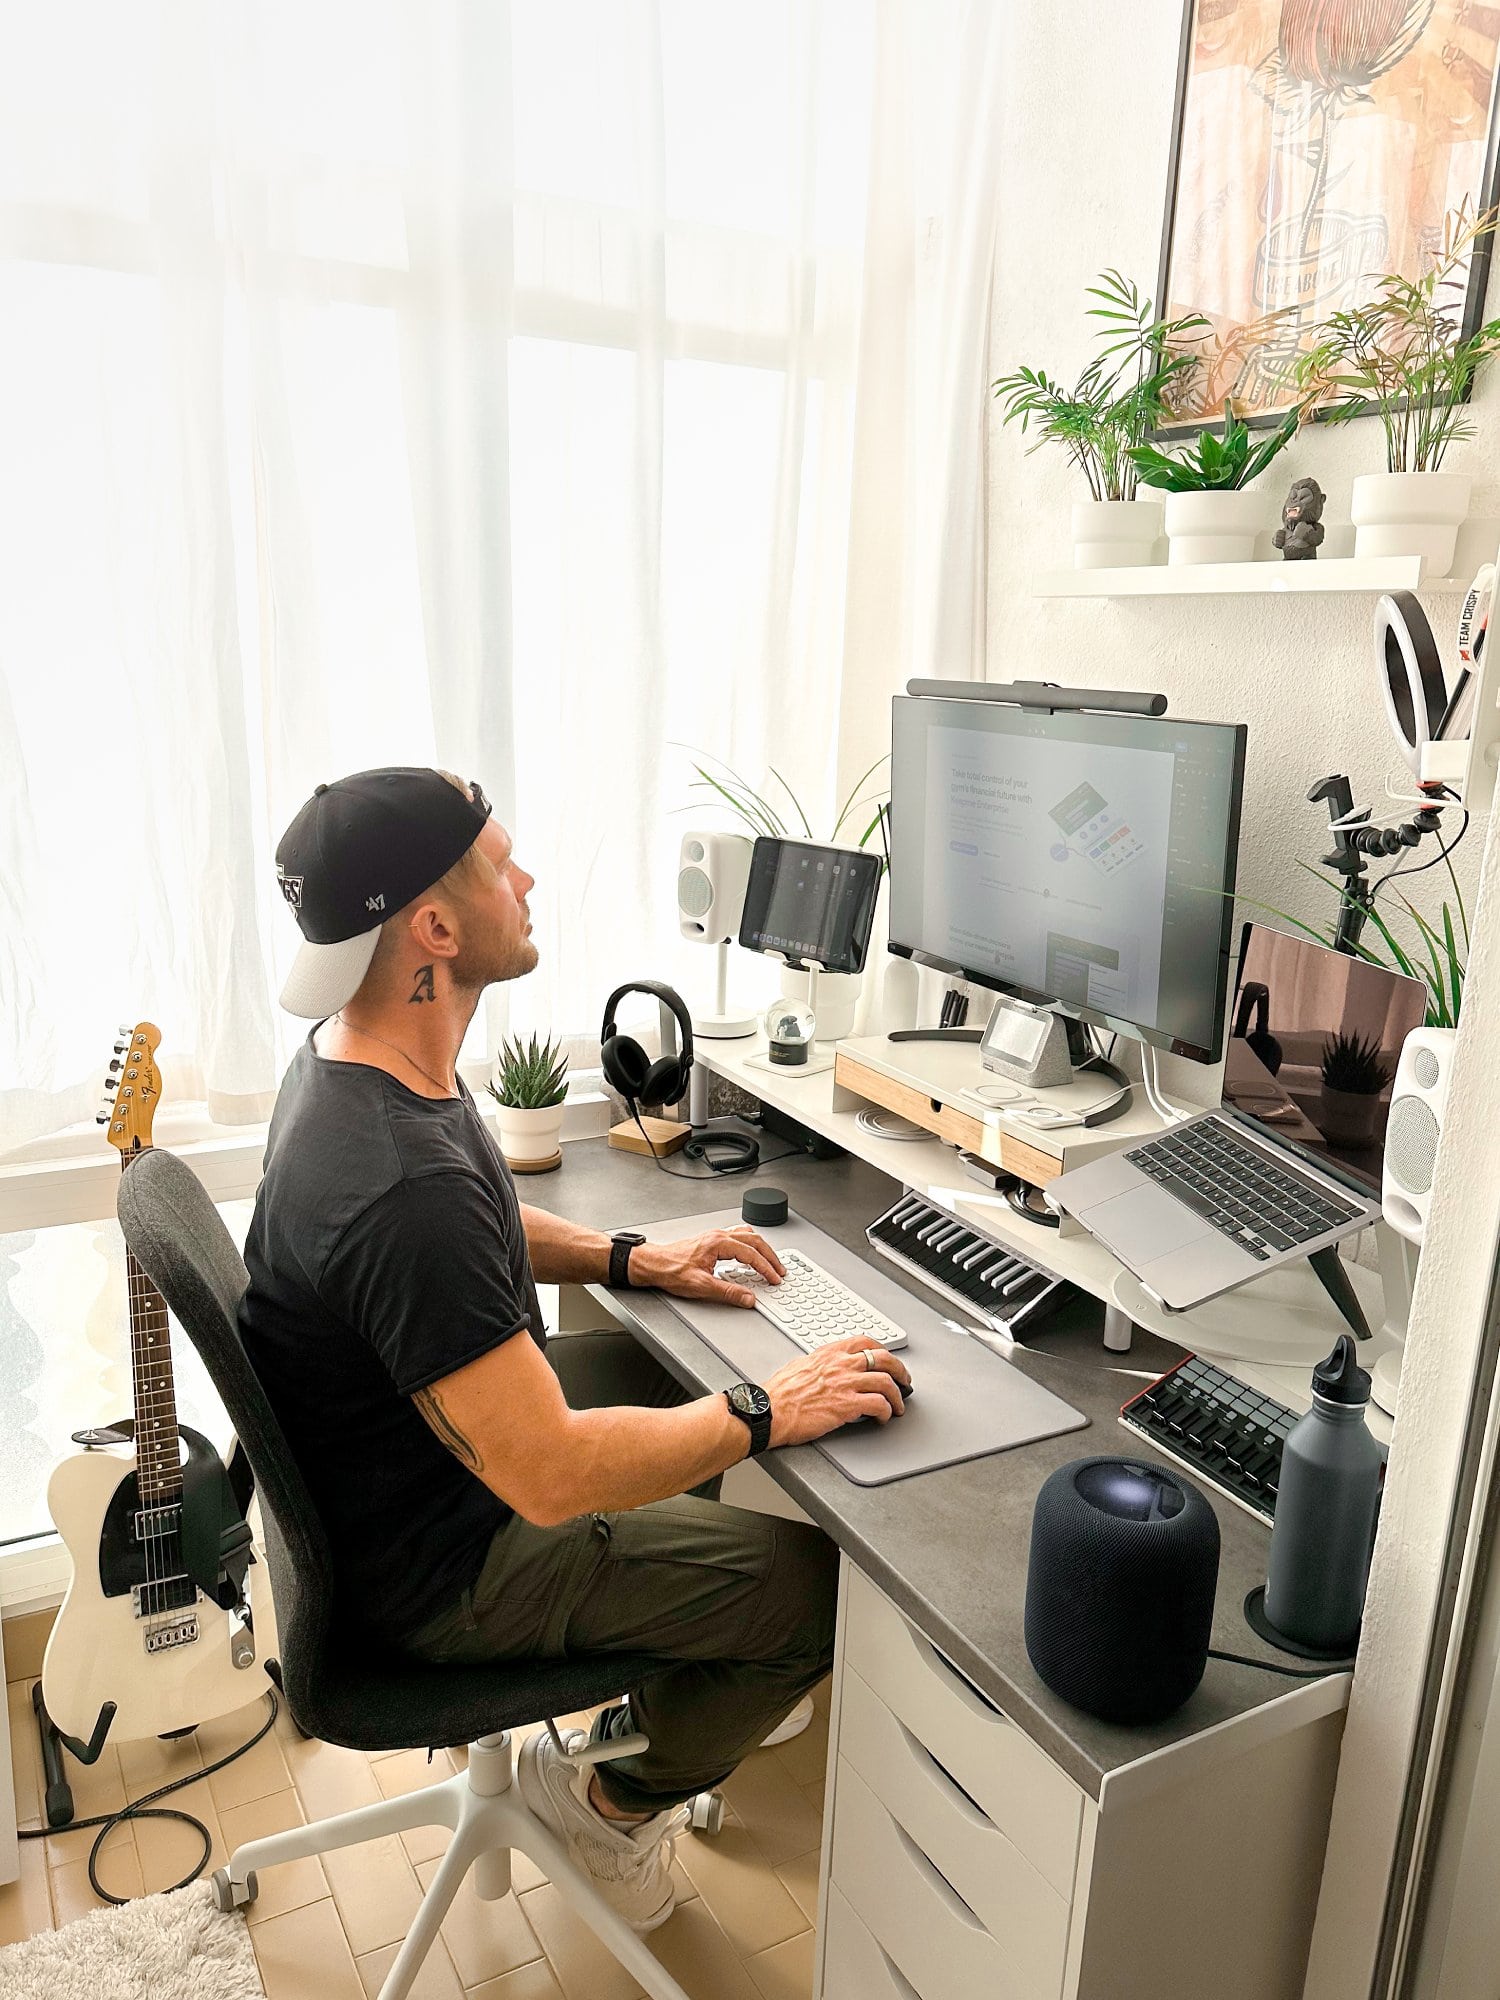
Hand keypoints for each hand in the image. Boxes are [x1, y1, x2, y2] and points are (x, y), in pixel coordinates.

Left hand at [631, 1226, 786, 1306]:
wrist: (653, 1264)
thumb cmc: (671, 1270)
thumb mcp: (701, 1286)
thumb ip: (728, 1292)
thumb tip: (748, 1297)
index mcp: (718, 1243)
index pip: (751, 1254)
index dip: (766, 1268)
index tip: (774, 1278)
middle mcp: (718, 1236)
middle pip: (754, 1241)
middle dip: (770, 1256)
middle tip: (779, 1270)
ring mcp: (715, 1236)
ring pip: (748, 1236)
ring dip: (762, 1248)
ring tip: (771, 1262)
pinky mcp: (712, 1241)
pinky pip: (739, 1237)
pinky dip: (751, 1245)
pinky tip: (751, 1254)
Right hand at [763, 1338, 910, 1447]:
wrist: (769, 1411)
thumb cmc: (778, 1394)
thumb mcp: (799, 1366)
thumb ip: (818, 1364)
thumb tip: (823, 1368)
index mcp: (829, 1353)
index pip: (864, 1342)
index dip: (882, 1350)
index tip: (888, 1359)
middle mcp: (840, 1364)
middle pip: (883, 1358)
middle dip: (900, 1370)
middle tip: (904, 1381)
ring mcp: (845, 1383)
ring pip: (886, 1381)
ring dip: (897, 1395)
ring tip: (897, 1406)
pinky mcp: (847, 1405)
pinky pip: (879, 1404)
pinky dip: (886, 1412)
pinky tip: (883, 1418)